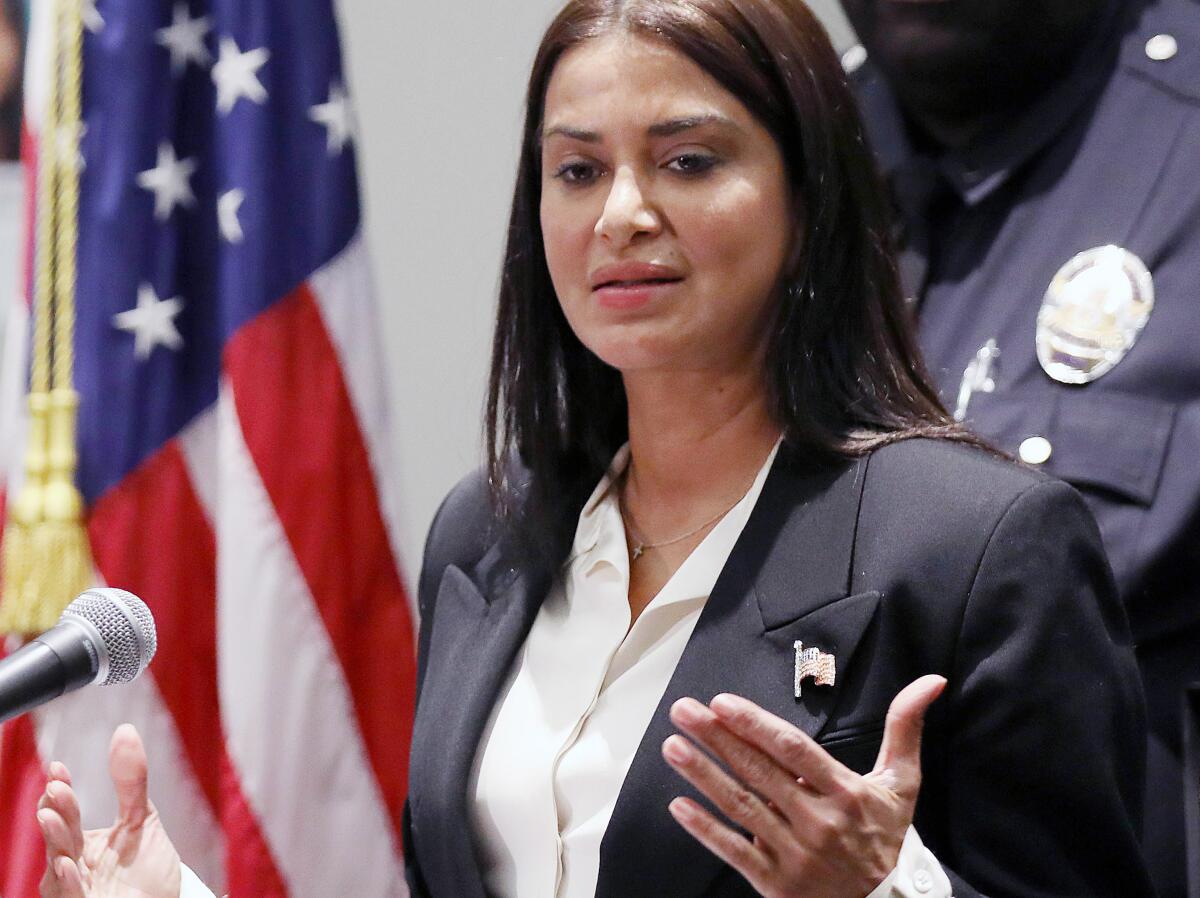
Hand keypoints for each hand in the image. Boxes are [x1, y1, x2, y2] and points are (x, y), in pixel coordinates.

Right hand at [37, 724, 181, 897]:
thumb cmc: (145, 867)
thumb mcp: (142, 818)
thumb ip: (131, 781)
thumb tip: (125, 730)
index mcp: (80, 844)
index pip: (65, 816)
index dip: (60, 794)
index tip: (58, 768)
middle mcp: (72, 867)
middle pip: (59, 838)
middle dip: (55, 813)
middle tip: (56, 788)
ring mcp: (76, 890)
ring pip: (58, 868)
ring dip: (54, 842)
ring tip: (50, 816)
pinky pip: (71, 897)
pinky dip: (67, 882)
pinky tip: (67, 864)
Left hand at [662, 675, 945, 897]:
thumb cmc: (886, 836)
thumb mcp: (902, 784)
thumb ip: (905, 728)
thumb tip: (931, 680)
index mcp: (846, 792)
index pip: (793, 751)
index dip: (756, 725)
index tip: (722, 702)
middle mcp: (819, 822)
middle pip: (759, 773)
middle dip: (717, 738)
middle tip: (683, 710)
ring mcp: (795, 854)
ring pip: (742, 808)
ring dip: (703, 776)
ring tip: (672, 746)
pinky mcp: (777, 884)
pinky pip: (735, 853)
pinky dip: (706, 830)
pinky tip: (678, 806)